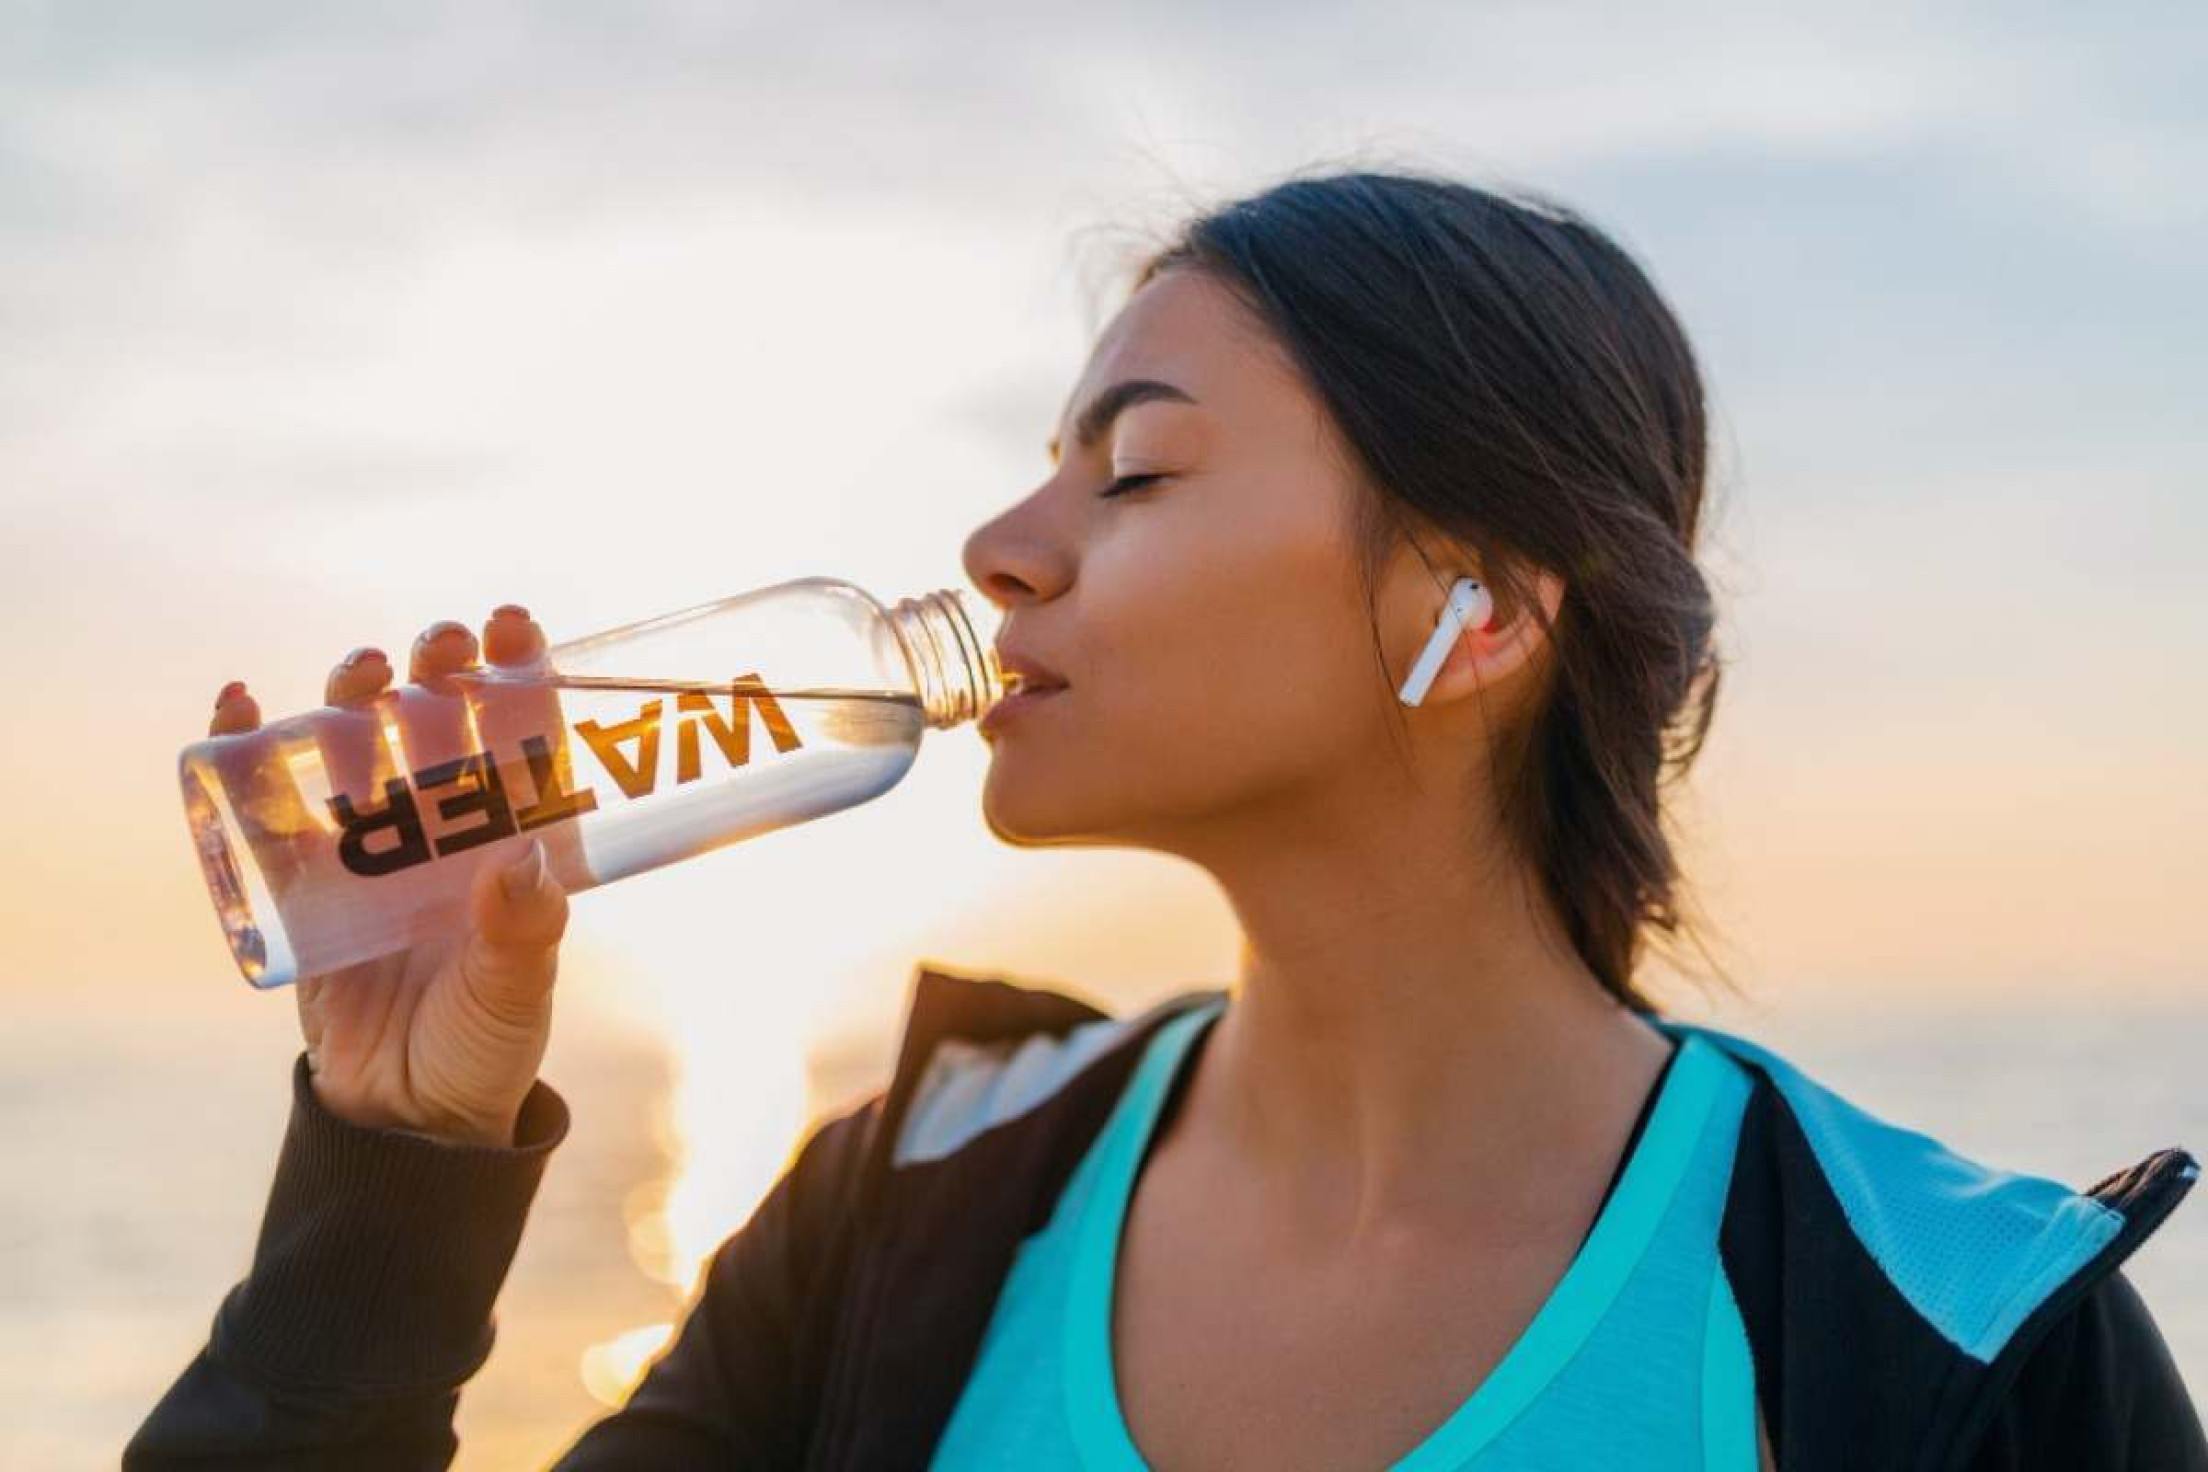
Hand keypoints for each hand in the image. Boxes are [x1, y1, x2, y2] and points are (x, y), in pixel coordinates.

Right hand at [208, 605, 571, 1146]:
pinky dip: (244, 752)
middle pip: (434, 724)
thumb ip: (523, 934)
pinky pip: (266, 808)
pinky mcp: (299, 882)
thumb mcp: (516, 992)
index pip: (518, 737)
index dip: (516, 673)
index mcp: (509, 839)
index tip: (512, 625)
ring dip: (353, 696)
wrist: (406, 1118)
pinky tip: (238, 704)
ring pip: (355, 747)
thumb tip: (519, 865)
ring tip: (364, 671)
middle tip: (440, 646)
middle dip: (436, 672)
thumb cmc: (484, 1045)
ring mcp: (368, 848)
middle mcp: (442, 828)